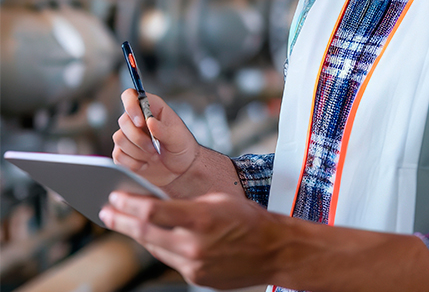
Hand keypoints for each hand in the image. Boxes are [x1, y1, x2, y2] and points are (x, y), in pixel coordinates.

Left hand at [99, 192, 279, 289]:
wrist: (275, 250)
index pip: (151, 211)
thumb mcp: (219, 200)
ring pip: (155, 248)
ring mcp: (194, 265)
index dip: (128, 203)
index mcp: (200, 219)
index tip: (113, 196)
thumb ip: (187, 204)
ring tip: (125, 223)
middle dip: (121, 221)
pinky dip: (162, 247)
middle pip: (145, 232)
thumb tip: (157, 205)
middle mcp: (194, 245)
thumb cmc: (251, 219)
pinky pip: (172, 260)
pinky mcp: (197, 278)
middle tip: (105, 211)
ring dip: (139, 234)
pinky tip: (156, 237)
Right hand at [113, 89, 199, 188]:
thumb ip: (164, 129)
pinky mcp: (123, 152)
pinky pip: (118, 155)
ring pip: (119, 138)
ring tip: (154, 156)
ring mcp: (129, 136)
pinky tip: (146, 163)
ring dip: (138, 151)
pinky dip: (133, 163)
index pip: (131, 96)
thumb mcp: (178, 137)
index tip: (141, 123)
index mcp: (152, 108)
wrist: (180, 169)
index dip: (131, 106)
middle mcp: (138, 119)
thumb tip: (149, 121)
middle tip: (155, 148)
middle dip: (139, 138)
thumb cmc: (182, 147)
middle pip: (123, 120)